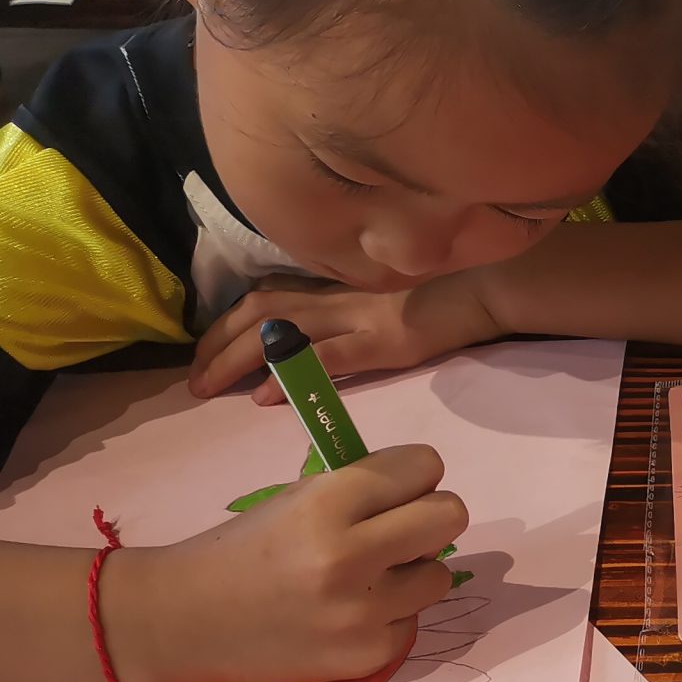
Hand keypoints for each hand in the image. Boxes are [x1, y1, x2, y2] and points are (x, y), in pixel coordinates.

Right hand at [100, 446, 467, 681]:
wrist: (185, 621)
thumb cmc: (243, 549)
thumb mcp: (296, 499)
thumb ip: (362, 490)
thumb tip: (427, 489)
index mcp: (327, 503)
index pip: (423, 466)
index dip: (413, 474)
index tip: (397, 487)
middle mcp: (350, 557)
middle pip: (450, 516)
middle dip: (430, 515)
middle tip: (400, 528)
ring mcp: (363, 613)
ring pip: (440, 574)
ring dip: (413, 570)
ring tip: (368, 576)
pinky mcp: (369, 655)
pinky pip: (413, 620)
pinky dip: (390, 614)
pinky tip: (349, 614)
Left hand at [187, 274, 500, 402]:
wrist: (488, 286)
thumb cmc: (443, 297)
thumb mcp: (381, 305)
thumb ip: (346, 323)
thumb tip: (306, 357)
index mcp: (333, 288)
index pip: (263, 299)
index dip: (225, 325)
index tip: (202, 354)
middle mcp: (335, 296)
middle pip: (257, 312)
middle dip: (216, 345)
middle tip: (192, 381)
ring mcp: (358, 316)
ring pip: (279, 331)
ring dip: (235, 359)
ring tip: (210, 388)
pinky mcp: (384, 339)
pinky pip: (327, 356)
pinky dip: (289, 374)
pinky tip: (266, 395)